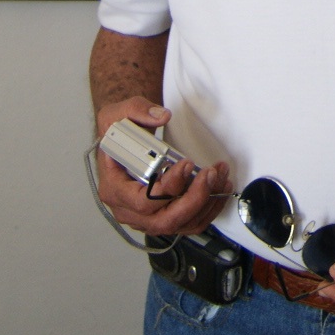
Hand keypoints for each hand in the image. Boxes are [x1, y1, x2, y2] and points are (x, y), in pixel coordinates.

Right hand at [92, 97, 229, 239]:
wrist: (124, 142)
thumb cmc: (118, 134)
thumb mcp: (117, 114)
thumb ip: (137, 110)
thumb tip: (162, 117)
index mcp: (114, 189)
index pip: (143, 201)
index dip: (168, 187)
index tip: (186, 164)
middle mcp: (129, 210)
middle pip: (165, 221)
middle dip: (194, 199)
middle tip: (210, 175)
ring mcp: (146, 218)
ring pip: (181, 224)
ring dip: (207, 203)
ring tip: (220, 176)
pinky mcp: (164, 216)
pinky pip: (190, 223)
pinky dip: (208, 208)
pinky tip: (218, 187)